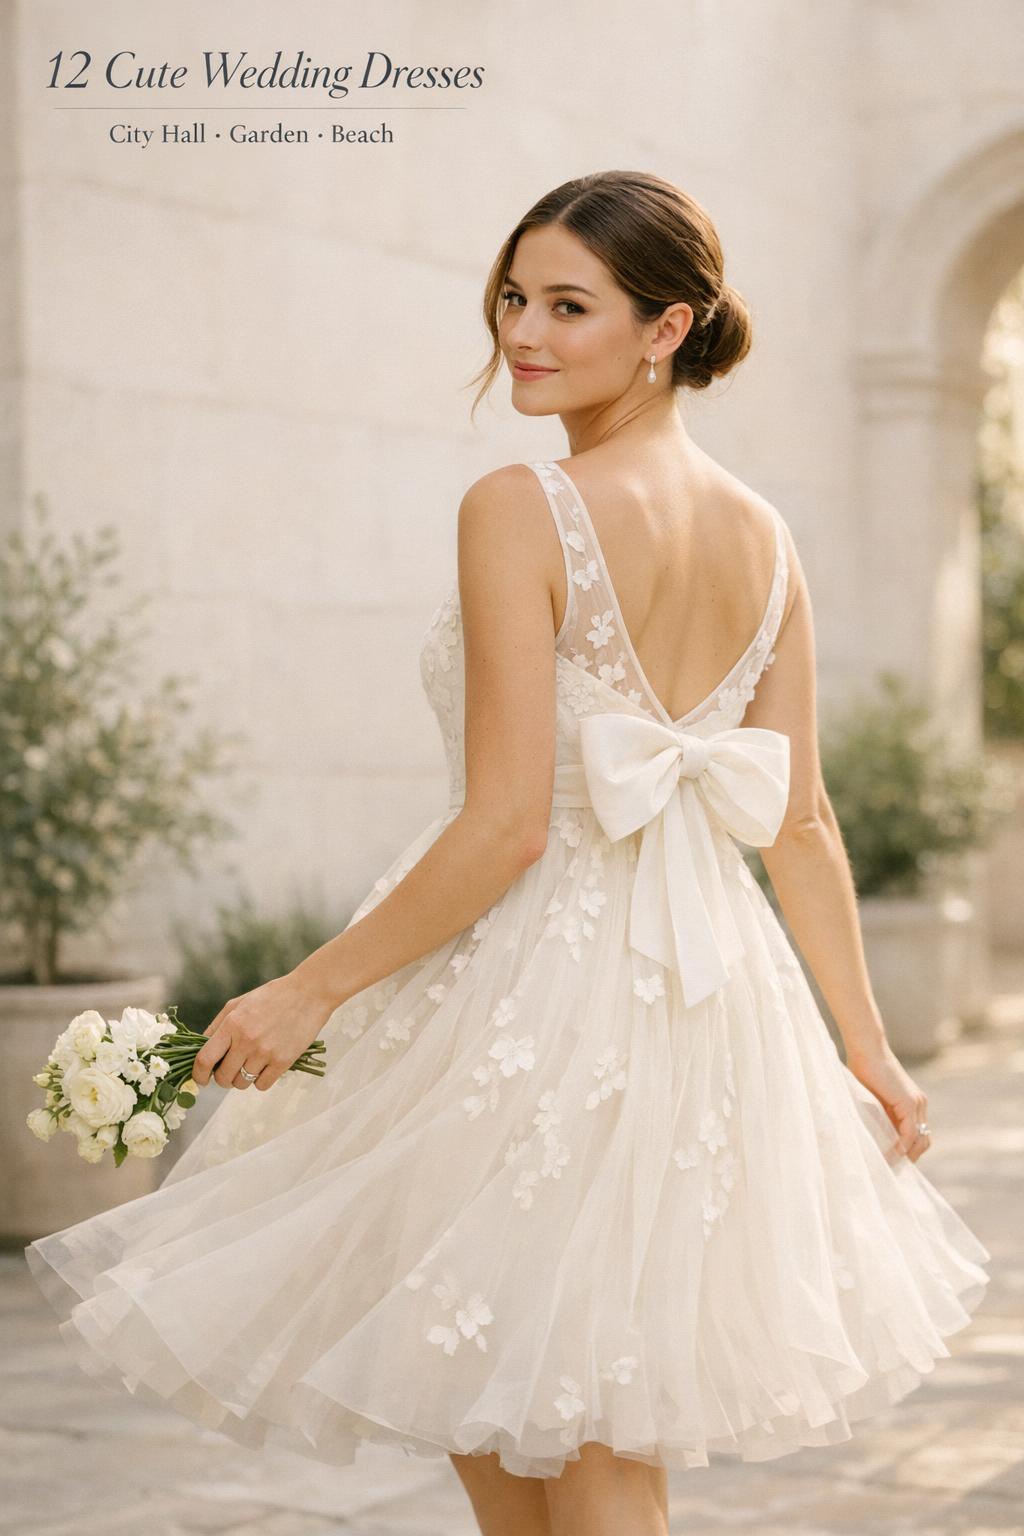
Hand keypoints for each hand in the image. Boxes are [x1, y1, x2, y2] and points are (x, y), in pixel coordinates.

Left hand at [192, 970, 337, 1091]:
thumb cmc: (272, 997)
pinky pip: (261, 1085)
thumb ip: (217, 1026)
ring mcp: (265, 1052)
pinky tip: (266, 1067)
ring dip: (242, 1079)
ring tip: (251, 1064)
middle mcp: (246, 1040)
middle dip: (223, 1078)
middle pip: (223, 1077)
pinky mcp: (283, 1061)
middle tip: (231, 1069)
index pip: (205, 1059)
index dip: (198, 1075)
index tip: (201, 1079)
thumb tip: (200, 1050)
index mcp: (232, 1024)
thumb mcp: (238, 1004)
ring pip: (242, 1083)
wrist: (309, 993)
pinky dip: (260, 1080)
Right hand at [844, 1039, 931, 1161]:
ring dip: (905, 1156)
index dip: (908, 1151)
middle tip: (892, 1168)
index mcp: (913, 1103)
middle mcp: (920, 1104)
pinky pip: (909, 1134)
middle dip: (909, 1157)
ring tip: (889, 1166)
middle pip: (924, 1141)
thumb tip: (871, 1134)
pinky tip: (887, 1155)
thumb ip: (879, 1114)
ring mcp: (917, 1104)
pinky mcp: (909, 1103)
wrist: (866, 1048)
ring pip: (919, 1140)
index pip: (918, 1135)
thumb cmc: (863, 1068)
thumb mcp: (873, 1097)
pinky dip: (900, 1147)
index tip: (892, 1163)